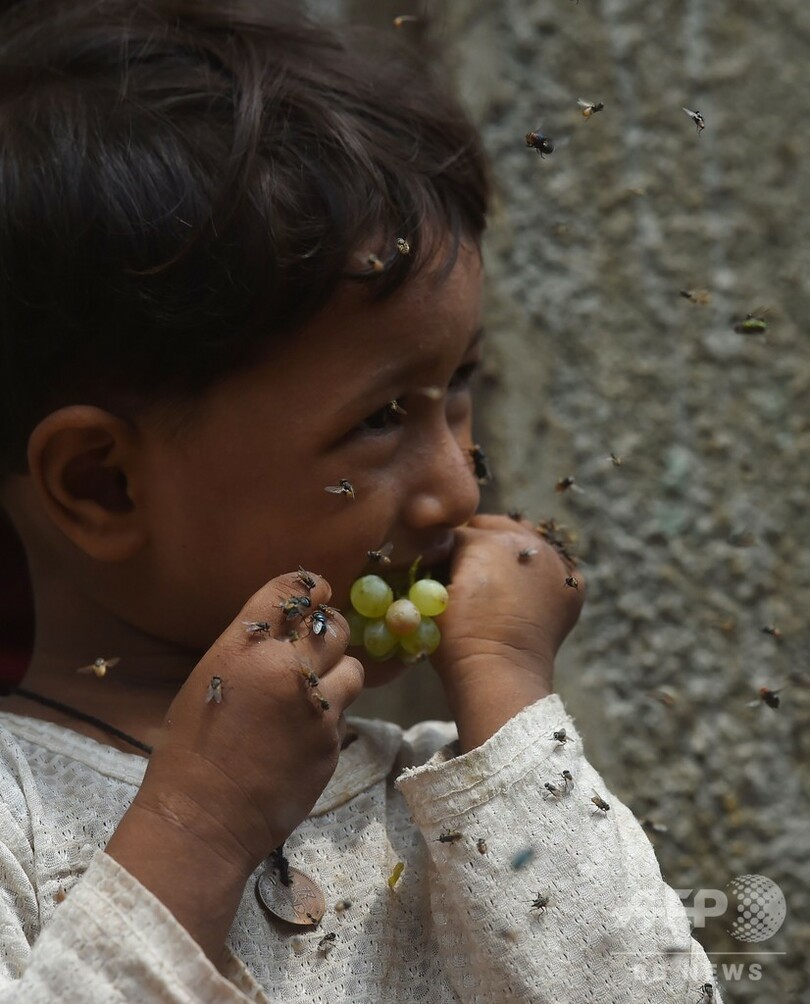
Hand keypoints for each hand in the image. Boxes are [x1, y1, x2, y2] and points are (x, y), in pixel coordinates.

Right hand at [128, 571, 363, 873]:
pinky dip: (332, 716)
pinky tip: (306, 733)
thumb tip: (285, 637)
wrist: (202, 818)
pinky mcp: (331, 741)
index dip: (311, 588)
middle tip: (322, 648)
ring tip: (318, 693)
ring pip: (353, 669)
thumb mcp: (209, 682)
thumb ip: (251, 653)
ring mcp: (315, 705)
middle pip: (334, 627)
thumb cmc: (190, 752)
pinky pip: (345, 713)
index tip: (319, 592)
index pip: (290, 591)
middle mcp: (285, 666)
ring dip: (339, 675)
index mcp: (245, 645)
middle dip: (331, 633)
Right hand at [431, 514, 583, 749]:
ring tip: (499, 578)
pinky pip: (557, 567)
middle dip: (479, 542)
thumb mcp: (433, 594)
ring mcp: (554, 563)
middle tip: (467, 568)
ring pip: (528, 542)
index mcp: (487, 540)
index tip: (440, 565)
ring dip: (512, 553)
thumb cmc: (457, 637)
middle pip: (496, 527)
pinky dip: (543, 574)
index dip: (446, 549)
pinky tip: (529, 591)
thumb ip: (437, 564)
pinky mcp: (572, 588)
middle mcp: (525, 542)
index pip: (460, 533)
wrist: (499, 673)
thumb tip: (438, 556)